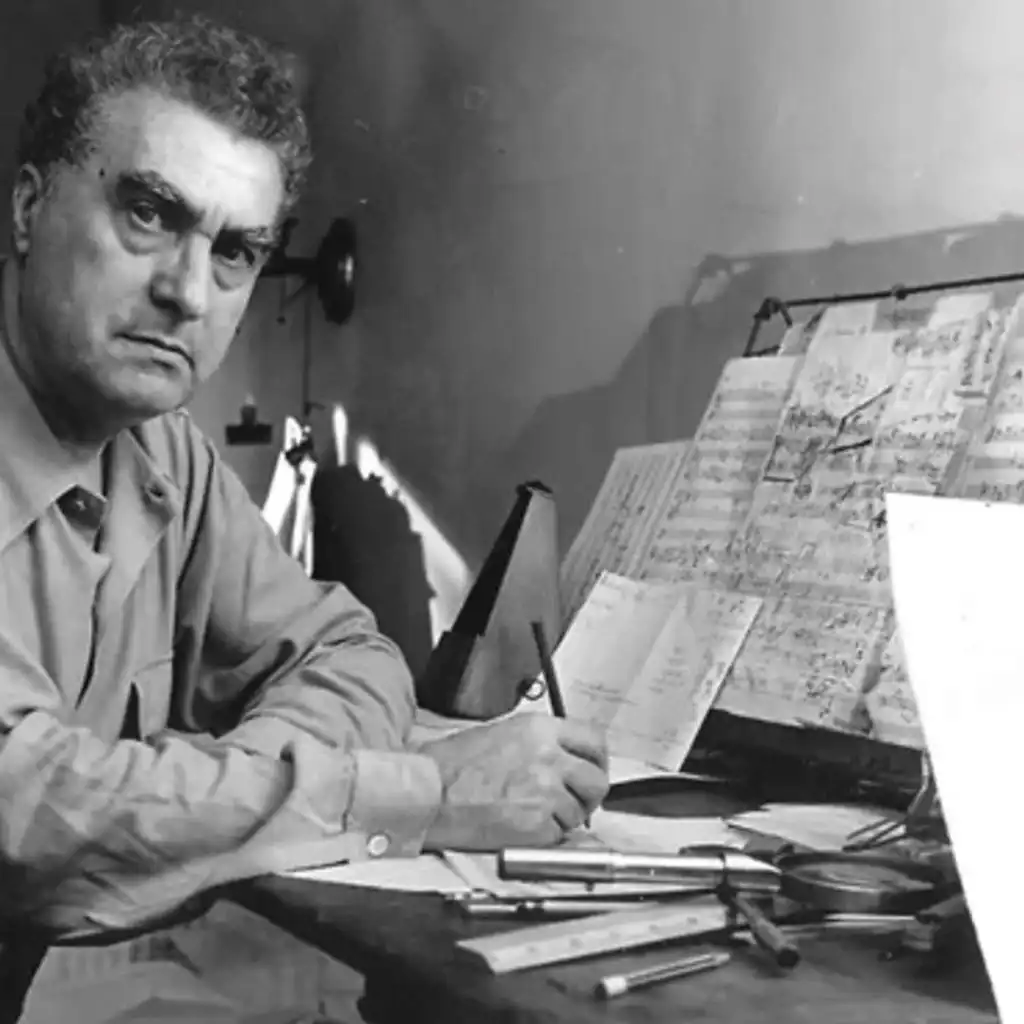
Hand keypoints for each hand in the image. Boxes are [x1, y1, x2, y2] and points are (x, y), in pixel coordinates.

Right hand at [416, 713, 608, 850]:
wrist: (428, 793)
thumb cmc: (452, 765)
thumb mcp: (503, 734)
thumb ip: (540, 742)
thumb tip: (564, 757)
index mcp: (541, 730)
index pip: (594, 740)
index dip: (598, 760)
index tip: (593, 769)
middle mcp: (549, 757)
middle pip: (597, 780)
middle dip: (589, 795)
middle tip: (575, 801)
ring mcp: (546, 793)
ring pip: (578, 813)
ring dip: (563, 818)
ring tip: (532, 814)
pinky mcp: (537, 826)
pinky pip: (559, 836)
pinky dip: (545, 837)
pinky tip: (522, 827)